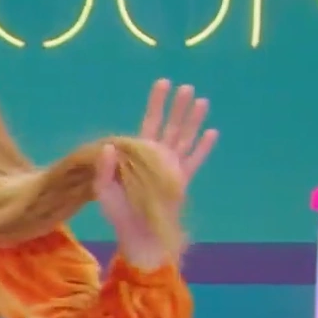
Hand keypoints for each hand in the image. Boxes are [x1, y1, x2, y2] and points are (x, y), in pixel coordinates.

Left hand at [96, 79, 217, 268]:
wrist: (138, 234)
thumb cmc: (118, 213)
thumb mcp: (104, 189)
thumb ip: (105, 168)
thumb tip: (108, 145)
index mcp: (140, 154)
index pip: (149, 122)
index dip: (156, 104)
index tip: (162, 83)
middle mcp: (158, 156)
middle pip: (171, 126)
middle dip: (178, 107)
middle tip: (186, 87)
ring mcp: (172, 168)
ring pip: (185, 138)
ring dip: (194, 120)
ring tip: (202, 101)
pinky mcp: (182, 181)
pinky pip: (195, 161)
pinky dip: (203, 148)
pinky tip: (212, 132)